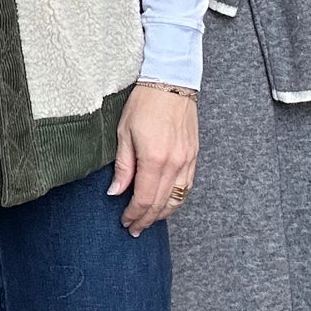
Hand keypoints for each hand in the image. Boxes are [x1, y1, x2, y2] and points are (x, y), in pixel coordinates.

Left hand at [109, 83, 198, 235]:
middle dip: (146, 219)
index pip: (145, 199)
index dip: (134, 214)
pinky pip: (187, 186)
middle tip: (134, 229)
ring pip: (177, 199)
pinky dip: (176, 199)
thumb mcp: (124, 133)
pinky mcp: (194, 155)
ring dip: (163, 213)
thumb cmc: (144, 103)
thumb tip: (116, 192)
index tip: (125, 221)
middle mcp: (174, 164)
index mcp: (154, 159)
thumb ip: (123, 166)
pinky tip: (166, 203)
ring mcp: (187, 160)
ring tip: (149, 220)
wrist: (170, 81)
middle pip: (161, 204)